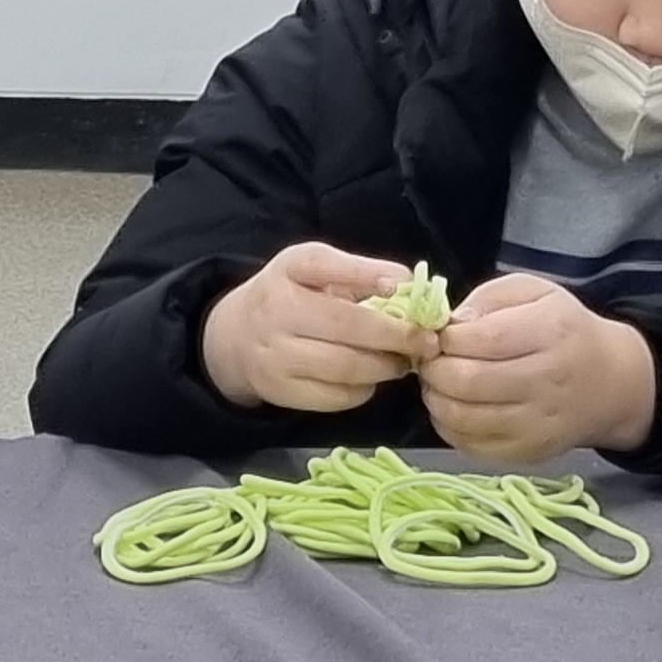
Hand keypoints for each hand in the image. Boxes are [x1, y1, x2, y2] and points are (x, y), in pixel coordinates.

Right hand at [198, 241, 437, 414]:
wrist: (234, 337)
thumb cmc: (290, 295)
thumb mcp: (313, 269)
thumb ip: (356, 272)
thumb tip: (409, 285)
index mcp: (289, 270)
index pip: (326, 265)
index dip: (368, 274)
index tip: (405, 286)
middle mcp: (278, 311)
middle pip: (346, 326)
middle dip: (396, 335)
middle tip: (427, 341)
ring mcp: (276, 354)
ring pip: (345, 367)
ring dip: (385, 366)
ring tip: (404, 361)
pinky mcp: (281, 390)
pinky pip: (336, 396)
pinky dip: (364, 389)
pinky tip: (372, 377)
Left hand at [419, 272, 659, 464]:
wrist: (610, 382)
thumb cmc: (563, 329)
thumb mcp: (535, 292)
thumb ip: (489, 298)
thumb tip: (451, 324)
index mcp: (550, 332)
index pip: (484, 338)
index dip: (448, 337)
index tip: (440, 333)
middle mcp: (547, 381)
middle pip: (468, 381)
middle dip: (435, 368)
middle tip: (431, 359)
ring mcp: (538, 423)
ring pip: (464, 417)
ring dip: (436, 398)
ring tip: (438, 382)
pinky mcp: (529, 452)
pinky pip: (472, 445)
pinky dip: (449, 426)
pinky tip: (453, 406)